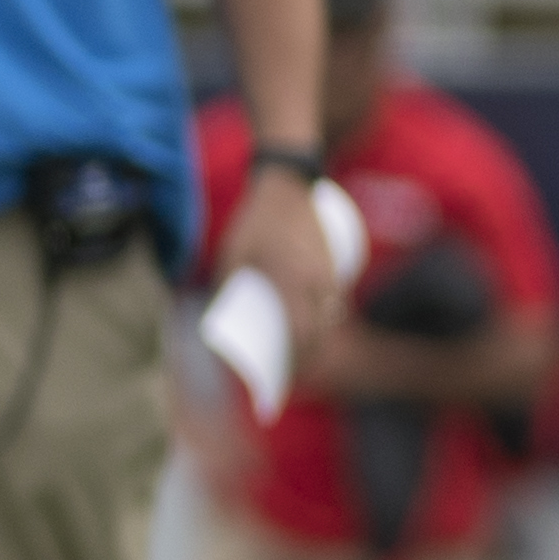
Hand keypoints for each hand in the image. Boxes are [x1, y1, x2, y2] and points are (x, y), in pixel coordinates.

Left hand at [218, 163, 340, 362]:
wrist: (289, 183)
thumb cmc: (253, 221)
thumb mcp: (231, 255)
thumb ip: (230, 289)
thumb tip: (222, 325)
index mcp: (288, 277)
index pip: (299, 331)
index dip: (294, 359)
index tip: (282, 376)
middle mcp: (315, 277)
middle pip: (318, 330)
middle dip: (306, 356)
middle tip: (286, 372)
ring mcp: (331, 270)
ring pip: (329, 316)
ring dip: (316, 337)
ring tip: (294, 355)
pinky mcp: (336, 265)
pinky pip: (333, 300)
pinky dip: (323, 318)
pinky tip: (309, 329)